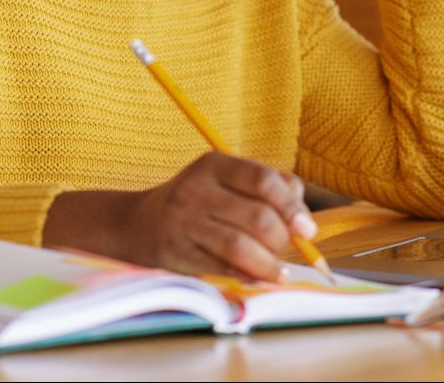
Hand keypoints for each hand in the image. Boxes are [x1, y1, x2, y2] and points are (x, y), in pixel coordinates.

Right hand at [125, 152, 318, 280]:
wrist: (136, 224)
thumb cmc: (199, 202)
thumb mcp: (226, 181)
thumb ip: (270, 189)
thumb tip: (303, 220)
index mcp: (214, 165)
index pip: (264, 180)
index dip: (292, 206)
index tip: (307, 229)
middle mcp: (196, 189)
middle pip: (256, 217)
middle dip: (282, 239)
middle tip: (288, 250)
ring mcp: (183, 221)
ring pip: (239, 246)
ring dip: (267, 264)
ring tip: (279, 273)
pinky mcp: (175, 252)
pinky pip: (219, 267)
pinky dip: (245, 275)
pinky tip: (257, 278)